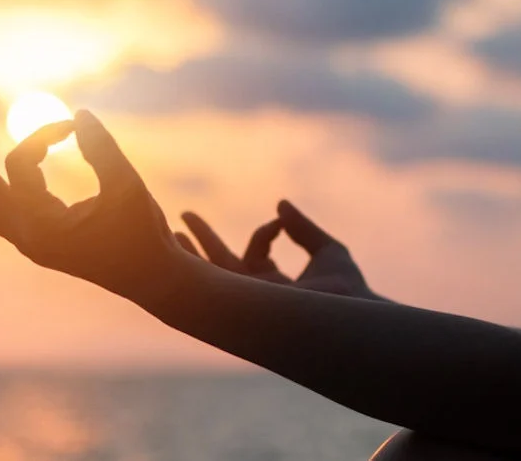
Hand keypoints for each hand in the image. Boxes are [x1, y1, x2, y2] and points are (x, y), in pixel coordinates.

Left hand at [0, 102, 183, 307]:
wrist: (154, 281)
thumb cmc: (144, 235)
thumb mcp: (127, 187)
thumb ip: (102, 150)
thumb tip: (79, 115)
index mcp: (40, 228)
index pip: (19, 164)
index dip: (40, 135)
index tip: (71, 123)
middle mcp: (25, 237)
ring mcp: (29, 242)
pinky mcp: (39, 242)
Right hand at [175, 201, 381, 299]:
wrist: (352, 317)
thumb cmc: (349, 291)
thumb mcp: (328, 251)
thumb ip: (303, 229)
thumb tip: (280, 204)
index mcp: (275, 284)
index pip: (255, 253)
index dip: (264, 233)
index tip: (279, 222)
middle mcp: (257, 295)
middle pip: (220, 264)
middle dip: (200, 243)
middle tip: (177, 223)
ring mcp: (246, 300)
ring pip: (210, 274)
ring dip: (188, 254)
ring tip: (168, 234)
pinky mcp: (241, 301)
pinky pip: (212, 281)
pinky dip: (193, 267)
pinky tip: (176, 252)